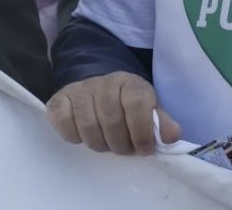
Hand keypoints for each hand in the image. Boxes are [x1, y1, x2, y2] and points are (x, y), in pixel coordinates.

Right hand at [47, 71, 179, 155]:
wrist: (97, 89)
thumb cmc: (126, 106)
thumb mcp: (148, 110)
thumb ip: (161, 123)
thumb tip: (172, 136)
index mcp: (130, 83)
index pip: (137, 104)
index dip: (142, 131)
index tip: (144, 149)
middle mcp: (104, 82)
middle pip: (111, 120)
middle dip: (120, 143)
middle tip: (124, 149)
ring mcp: (80, 89)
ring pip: (88, 125)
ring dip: (99, 144)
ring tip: (106, 144)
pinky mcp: (59, 99)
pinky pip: (63, 122)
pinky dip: (73, 136)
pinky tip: (83, 136)